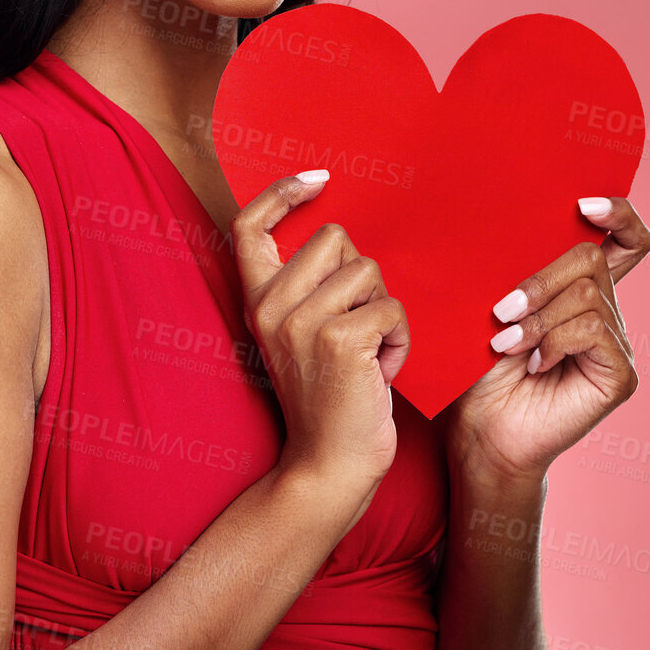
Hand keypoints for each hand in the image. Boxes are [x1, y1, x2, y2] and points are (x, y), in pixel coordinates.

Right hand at [231, 170, 408, 515]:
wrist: (329, 468)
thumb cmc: (330, 400)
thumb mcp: (300, 338)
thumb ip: (307, 289)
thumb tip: (342, 235)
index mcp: (258, 302)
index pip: (249, 225)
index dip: (280, 192)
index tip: (317, 181)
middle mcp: (272, 307)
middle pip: (334, 239)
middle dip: (361, 277)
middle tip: (356, 327)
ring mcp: (303, 322)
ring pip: (369, 272)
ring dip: (384, 312)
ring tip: (369, 355)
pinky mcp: (340, 339)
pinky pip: (392, 309)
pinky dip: (400, 341)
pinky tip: (382, 372)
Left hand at [438, 196, 649, 485]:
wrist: (480, 431)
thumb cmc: (477, 369)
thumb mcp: (491, 307)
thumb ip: (512, 269)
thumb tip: (498, 214)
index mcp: (578, 290)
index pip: (627, 239)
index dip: (618, 213)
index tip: (582, 205)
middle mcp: (606, 312)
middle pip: (592, 257)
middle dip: (540, 278)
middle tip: (500, 311)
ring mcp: (616, 344)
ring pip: (586, 294)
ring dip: (537, 317)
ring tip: (505, 343)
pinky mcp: (619, 374)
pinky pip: (593, 331)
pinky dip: (554, 341)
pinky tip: (533, 364)